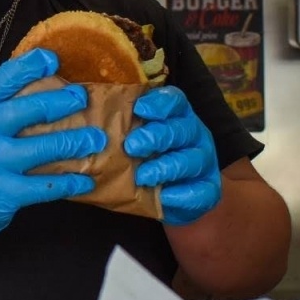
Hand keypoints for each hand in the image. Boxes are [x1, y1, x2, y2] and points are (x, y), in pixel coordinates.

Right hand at [0, 49, 105, 247]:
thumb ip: (6, 106)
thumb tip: (53, 83)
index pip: (1, 82)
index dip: (27, 67)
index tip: (51, 59)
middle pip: (25, 111)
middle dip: (59, 102)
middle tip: (82, 98)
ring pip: (41, 148)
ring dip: (74, 142)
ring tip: (97, 139)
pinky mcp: (5, 193)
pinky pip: (43, 186)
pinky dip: (69, 183)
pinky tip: (87, 180)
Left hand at [124, 86, 221, 225]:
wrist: (166, 198)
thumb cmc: (145, 161)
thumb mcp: (134, 143)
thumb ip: (123, 133)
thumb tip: (91, 130)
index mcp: (177, 117)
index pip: (175, 101)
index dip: (160, 103)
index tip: (139, 109)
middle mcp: (194, 135)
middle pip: (182, 129)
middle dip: (157, 136)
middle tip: (131, 146)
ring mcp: (204, 161)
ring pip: (192, 159)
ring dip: (166, 167)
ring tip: (142, 176)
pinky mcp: (209, 188)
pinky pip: (200, 191)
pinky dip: (180, 194)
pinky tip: (163, 196)